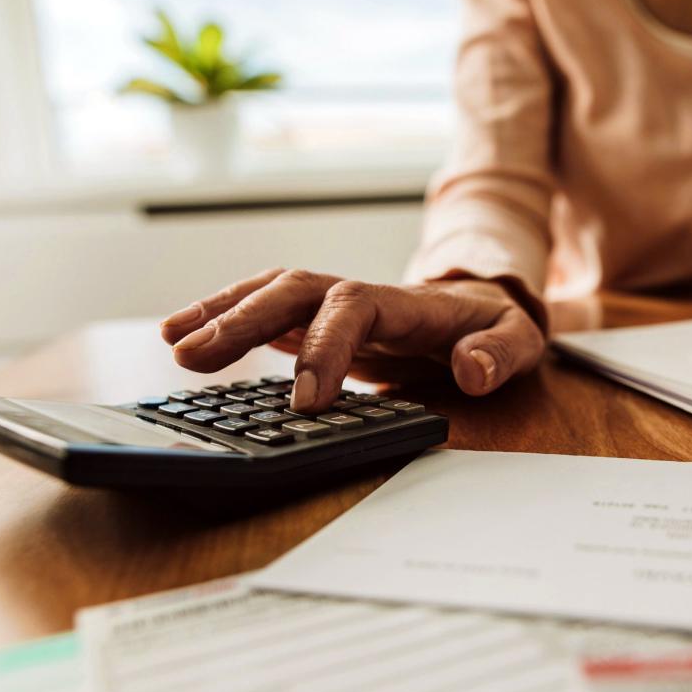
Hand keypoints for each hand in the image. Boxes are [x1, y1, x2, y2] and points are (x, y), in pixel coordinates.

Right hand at [159, 269, 545, 410]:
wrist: (482, 310)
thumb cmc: (495, 328)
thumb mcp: (519, 341)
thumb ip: (500, 353)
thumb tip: (472, 370)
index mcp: (406, 303)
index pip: (354, 309)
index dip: (325, 347)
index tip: (305, 400)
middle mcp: (360, 295)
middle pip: (294, 290)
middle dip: (243, 320)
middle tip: (194, 357)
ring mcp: (333, 304)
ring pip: (270, 293)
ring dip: (220, 312)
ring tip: (172, 341)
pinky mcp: (316, 319)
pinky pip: (264, 310)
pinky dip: (222, 317)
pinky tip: (182, 336)